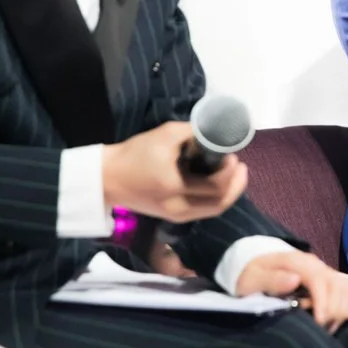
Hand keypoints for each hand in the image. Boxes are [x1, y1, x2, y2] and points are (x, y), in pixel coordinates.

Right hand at [102, 122, 247, 221]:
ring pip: (214, 209)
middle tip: (240, 165)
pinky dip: (216, 198)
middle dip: (235, 183)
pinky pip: (203, 211)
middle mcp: (179, 207)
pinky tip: (218, 183)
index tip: (231, 154)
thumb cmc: (134, 154)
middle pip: (220, 202)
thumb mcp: (165, 134)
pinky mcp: (173, 216)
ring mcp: (176, 215)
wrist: (107, 178)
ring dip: (229, 192)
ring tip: (234, 174)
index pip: (216, 186)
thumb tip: (217, 131)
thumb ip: (193, 132)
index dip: (230, 171)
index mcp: (175, 187)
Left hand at [235, 250, 347, 331]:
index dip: (323, 301)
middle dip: (333, 309)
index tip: (319, 322)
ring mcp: (324, 269)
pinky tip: (342, 317)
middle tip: (321, 329)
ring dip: (343, 308)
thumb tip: (295, 280)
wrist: (254, 266)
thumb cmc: (250, 276)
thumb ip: (271, 280)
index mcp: (296, 262)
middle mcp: (315, 263)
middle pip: (337, 284)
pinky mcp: (329, 277)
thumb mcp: (251, 279)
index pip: (319, 279)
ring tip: (329, 326)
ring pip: (347, 286)